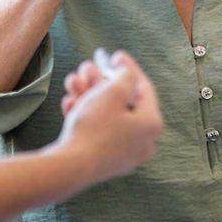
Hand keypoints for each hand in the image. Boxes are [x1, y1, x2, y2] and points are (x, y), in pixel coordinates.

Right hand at [56, 51, 163, 182]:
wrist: (72, 166)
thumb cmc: (96, 127)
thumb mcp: (113, 92)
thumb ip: (125, 76)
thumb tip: (127, 74)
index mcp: (152, 124)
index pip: (144, 88)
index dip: (128, 67)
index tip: (115, 54)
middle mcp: (143, 141)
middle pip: (123, 102)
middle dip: (101, 82)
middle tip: (88, 67)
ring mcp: (125, 154)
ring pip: (107, 115)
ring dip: (89, 95)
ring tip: (73, 82)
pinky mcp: (106, 161)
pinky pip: (98, 131)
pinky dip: (85, 115)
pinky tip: (69, 103)